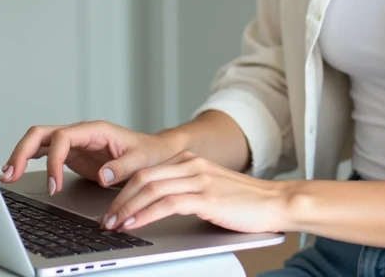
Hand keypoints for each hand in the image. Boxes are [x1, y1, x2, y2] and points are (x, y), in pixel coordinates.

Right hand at [1, 120, 183, 194]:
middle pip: (42, 133)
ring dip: (21, 156)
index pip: (63, 138)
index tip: (54, 184)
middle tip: (11, 173)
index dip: (53, 161)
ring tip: (8, 175)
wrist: (155, 152)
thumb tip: (103, 176)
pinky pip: (44, 153)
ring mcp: (74, 143)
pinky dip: (29, 161)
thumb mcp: (141, 160)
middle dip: (23, 152)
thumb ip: (123, 167)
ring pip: (38, 141)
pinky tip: (18, 173)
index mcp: (95, 130)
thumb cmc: (149, 153)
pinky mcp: (72, 155)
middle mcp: (81, 133)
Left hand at [100, 151, 290, 234]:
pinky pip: (167, 203)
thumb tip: (158, 207)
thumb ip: (187, 190)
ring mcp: (200, 179)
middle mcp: (193, 165)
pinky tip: (135, 224)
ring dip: (128, 209)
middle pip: (144, 177)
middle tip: (107, 219)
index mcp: (191, 160)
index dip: (124, 189)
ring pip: (151, 189)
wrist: (277, 202)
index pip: (148, 171)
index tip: (112, 207)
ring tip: (115, 224)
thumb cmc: (246, 202)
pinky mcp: (207, 197)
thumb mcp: (211, 188)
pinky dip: (146, 214)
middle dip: (120, 200)